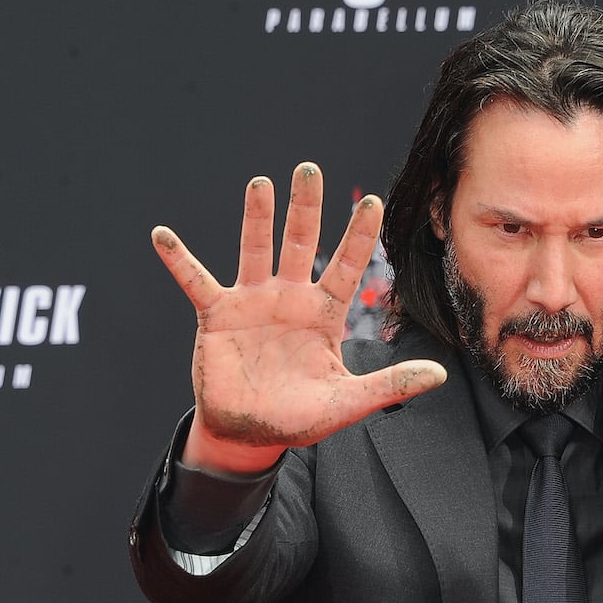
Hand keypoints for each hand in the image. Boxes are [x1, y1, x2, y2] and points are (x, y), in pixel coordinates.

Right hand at [152, 162, 446, 472]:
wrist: (251, 434)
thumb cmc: (301, 416)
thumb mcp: (349, 402)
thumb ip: (391, 384)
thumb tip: (440, 375)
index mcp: (324, 314)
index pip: (347, 265)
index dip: (360, 235)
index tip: (375, 201)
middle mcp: (290, 299)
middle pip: (300, 243)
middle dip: (305, 208)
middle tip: (309, 169)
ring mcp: (253, 303)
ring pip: (255, 250)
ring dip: (256, 219)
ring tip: (260, 183)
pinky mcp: (217, 316)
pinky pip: (196, 281)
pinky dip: (179, 260)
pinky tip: (163, 236)